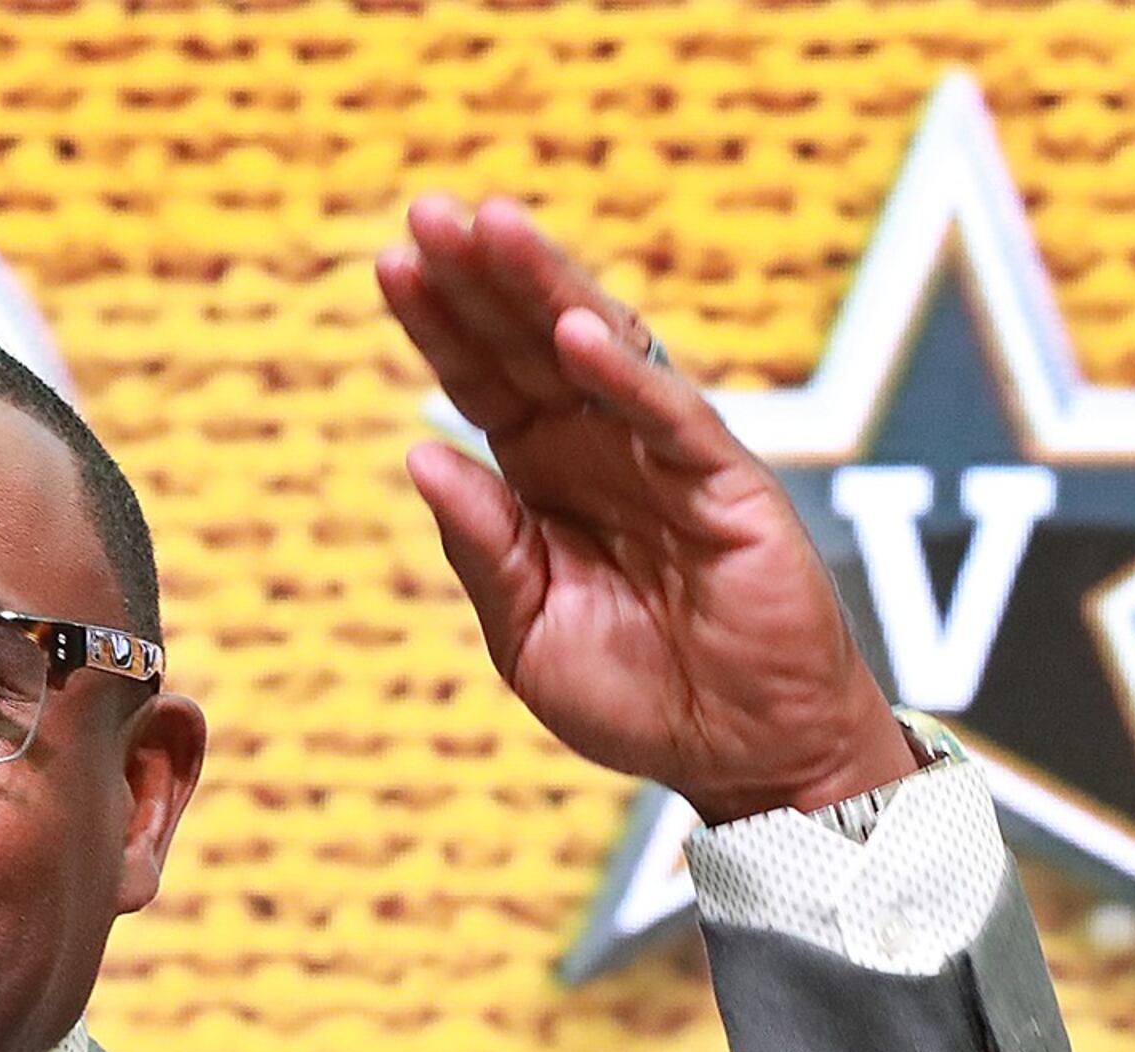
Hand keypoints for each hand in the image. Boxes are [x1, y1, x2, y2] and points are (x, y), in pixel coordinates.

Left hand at [376, 195, 916, 824]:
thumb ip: (483, 548)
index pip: (482, 382)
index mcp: (545, 481)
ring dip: (544, 291)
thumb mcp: (527, 633)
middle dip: (479, 280)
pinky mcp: (728, 487)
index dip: (440, 324)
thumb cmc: (639, 697)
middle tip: (426, 212)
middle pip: (528, 347)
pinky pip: (672, 420)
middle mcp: (601, 451)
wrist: (742, 756)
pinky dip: (626, 377)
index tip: (392, 262)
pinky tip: (575, 334)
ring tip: (491, 228)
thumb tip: (421, 455)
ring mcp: (666, 459)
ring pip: (601, 355)